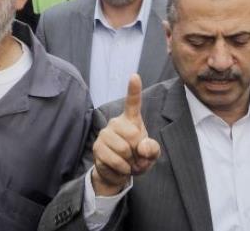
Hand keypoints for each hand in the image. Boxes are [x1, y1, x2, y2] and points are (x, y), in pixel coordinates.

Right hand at [91, 75, 159, 195]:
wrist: (119, 173)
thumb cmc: (137, 158)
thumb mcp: (150, 154)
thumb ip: (152, 149)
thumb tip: (142, 147)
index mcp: (131, 121)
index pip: (133, 102)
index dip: (134, 89)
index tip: (134, 76)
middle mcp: (116, 123)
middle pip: (133, 135)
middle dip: (138, 151)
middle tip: (136, 157)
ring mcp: (105, 134)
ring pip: (123, 149)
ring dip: (130, 163)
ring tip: (128, 163)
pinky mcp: (97, 147)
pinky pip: (115, 161)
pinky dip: (122, 169)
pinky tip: (120, 167)